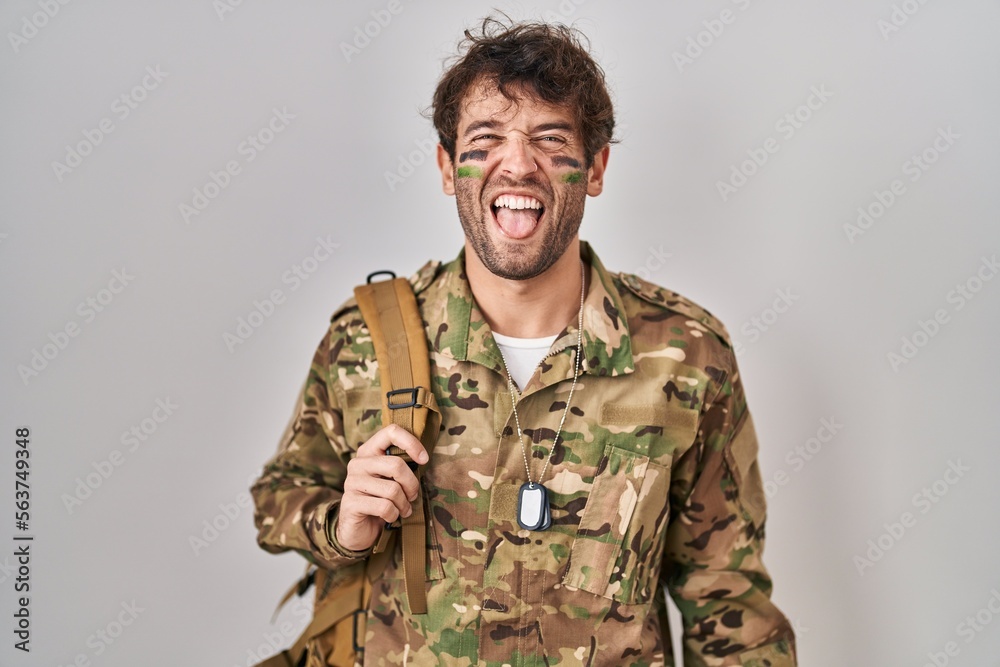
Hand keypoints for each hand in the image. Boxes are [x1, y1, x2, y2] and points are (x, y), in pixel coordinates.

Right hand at [334, 424, 428, 551]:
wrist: (358, 530)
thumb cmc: (380, 500)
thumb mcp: (391, 479)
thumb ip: (401, 467)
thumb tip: (423, 459)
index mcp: (368, 451)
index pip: (391, 432)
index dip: (412, 443)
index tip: (424, 460)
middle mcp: (358, 463)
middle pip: (396, 465)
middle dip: (411, 484)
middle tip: (413, 496)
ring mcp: (351, 482)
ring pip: (392, 490)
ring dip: (404, 504)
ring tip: (404, 510)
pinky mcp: (350, 503)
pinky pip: (384, 506)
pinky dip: (394, 514)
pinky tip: (391, 517)